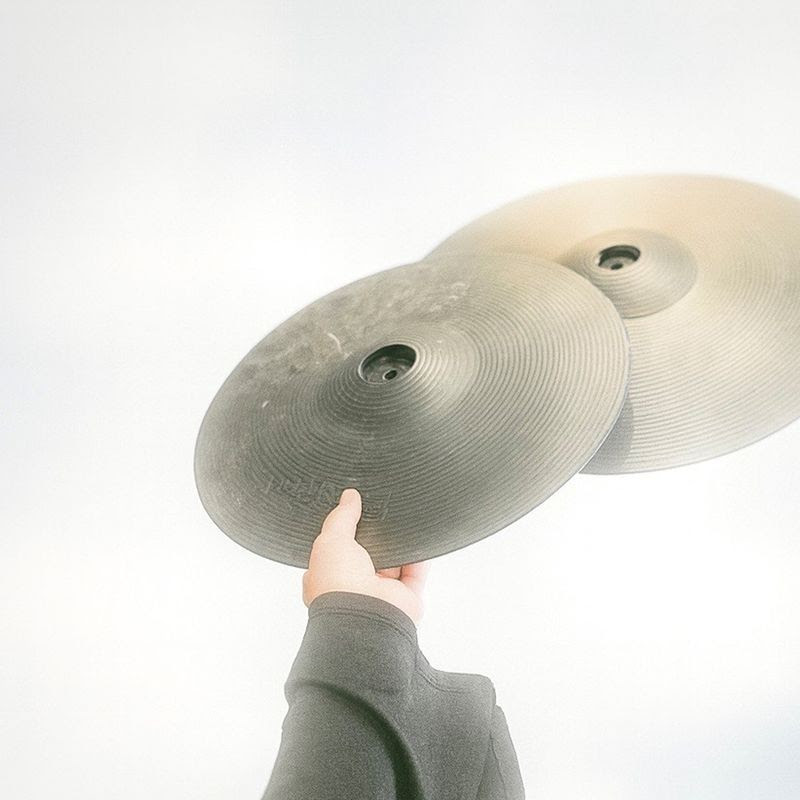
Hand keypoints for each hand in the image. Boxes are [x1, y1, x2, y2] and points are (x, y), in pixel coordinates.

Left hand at [302, 488, 428, 623]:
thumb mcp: (330, 539)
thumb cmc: (336, 585)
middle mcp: (354, 588)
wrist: (363, 615)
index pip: (336, 552)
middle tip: (380, 519)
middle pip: (368, 555)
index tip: (354, 515)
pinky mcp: (405, 599)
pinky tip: (419, 540)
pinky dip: (419, 558)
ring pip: (393, 563)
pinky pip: (416, 573)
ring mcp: (381, 595)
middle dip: (374, 540)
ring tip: (399, 525)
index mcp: (327, 578)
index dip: (344, 534)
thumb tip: (349, 497)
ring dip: (397, 548)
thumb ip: (342, 517)